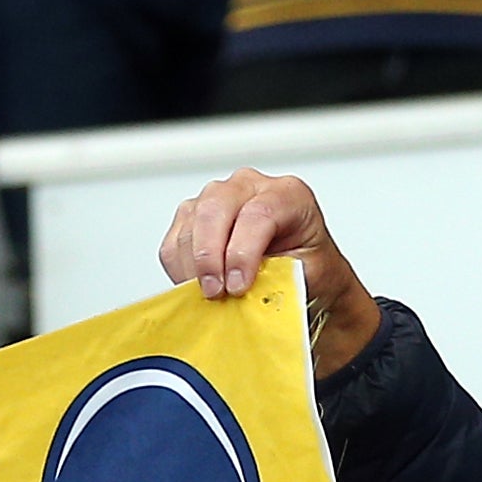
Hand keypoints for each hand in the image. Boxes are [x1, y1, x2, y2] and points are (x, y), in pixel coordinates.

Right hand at [157, 167, 381, 373]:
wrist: (302, 274)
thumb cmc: (309, 270)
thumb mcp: (308, 275)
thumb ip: (279, 278)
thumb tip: (245, 293)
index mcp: (289, 194)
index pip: (258, 213)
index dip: (243, 253)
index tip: (237, 287)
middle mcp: (251, 186)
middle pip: (215, 208)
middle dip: (210, 256)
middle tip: (215, 292)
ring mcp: (217, 197)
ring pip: (190, 224)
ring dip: (193, 266)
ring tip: (210, 295)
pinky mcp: (192, 217)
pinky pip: (173, 243)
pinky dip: (179, 269)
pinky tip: (198, 286)